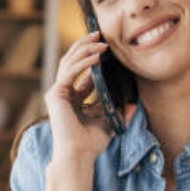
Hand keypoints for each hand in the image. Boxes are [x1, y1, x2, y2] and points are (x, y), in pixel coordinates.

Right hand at [44, 30, 134, 162]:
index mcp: (73, 98)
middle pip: (71, 61)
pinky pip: (69, 72)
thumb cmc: (91, 144)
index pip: (81, 71)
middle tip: (99, 34)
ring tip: (100, 42)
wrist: (79, 156)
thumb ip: (119, 113)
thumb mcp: (109, 123)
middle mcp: (63, 93)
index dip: (92, 57)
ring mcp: (57, 93)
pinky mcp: (55, 95)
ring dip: (85, 50)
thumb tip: (134, 104)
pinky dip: (82, 63)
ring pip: (69, 62)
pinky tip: (96, 57)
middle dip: (85, 46)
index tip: (106, 47)